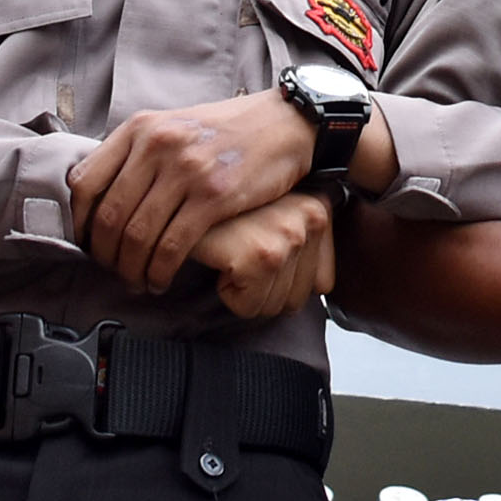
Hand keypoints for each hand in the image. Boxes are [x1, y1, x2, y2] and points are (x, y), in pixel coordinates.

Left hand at [70, 92, 315, 292]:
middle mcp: (158, 145)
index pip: (85, 181)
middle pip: (110, 216)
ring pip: (138, 235)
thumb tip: (101, 193)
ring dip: (132, 269)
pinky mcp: (214, 196)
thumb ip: (138, 153)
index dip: (79, 221)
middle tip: (112, 271)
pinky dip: (160, 271)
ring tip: (137, 281)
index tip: (86, 242)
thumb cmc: (228, 130)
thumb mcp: (174, 126)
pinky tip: (162, 279)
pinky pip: (172, 245)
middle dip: (105, 255)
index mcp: (141, 128)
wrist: (284, 123)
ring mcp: (186, 170)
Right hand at [199, 191, 336, 319]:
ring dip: (244, 289)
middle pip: (296, 300)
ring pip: (272, 307)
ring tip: (232, 251)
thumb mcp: (276, 216)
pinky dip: (226, 293)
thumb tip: (318, 288)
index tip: (260, 253)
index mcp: (319, 208)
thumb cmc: (224, 209)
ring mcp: (289, 235)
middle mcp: (311, 218)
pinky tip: (222, 256)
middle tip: (242, 252)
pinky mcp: (262, 255)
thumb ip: (303, 245)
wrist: (178, 193)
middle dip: (262, 288)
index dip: (282, 280)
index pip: (322, 285)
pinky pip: (248, 307)